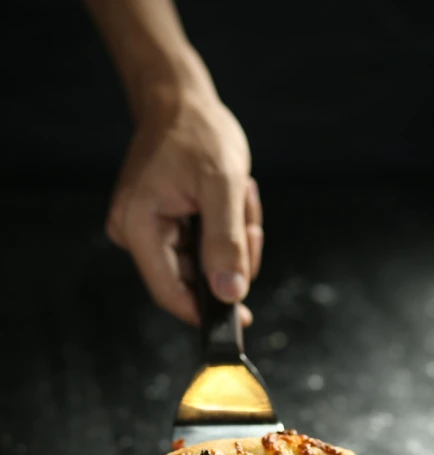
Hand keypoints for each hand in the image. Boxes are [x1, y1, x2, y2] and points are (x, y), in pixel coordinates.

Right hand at [106, 92, 262, 325]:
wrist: (182, 103)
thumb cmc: (198, 133)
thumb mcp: (222, 184)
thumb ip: (225, 242)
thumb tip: (229, 294)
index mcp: (139, 224)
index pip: (169, 291)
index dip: (204, 311)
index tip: (239, 319)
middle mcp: (136, 233)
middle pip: (192, 278)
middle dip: (230, 255)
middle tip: (246, 219)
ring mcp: (148, 231)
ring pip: (203, 264)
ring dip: (232, 239)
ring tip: (238, 199)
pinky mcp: (162, 227)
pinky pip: (202, 247)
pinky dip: (225, 229)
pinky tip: (231, 201)